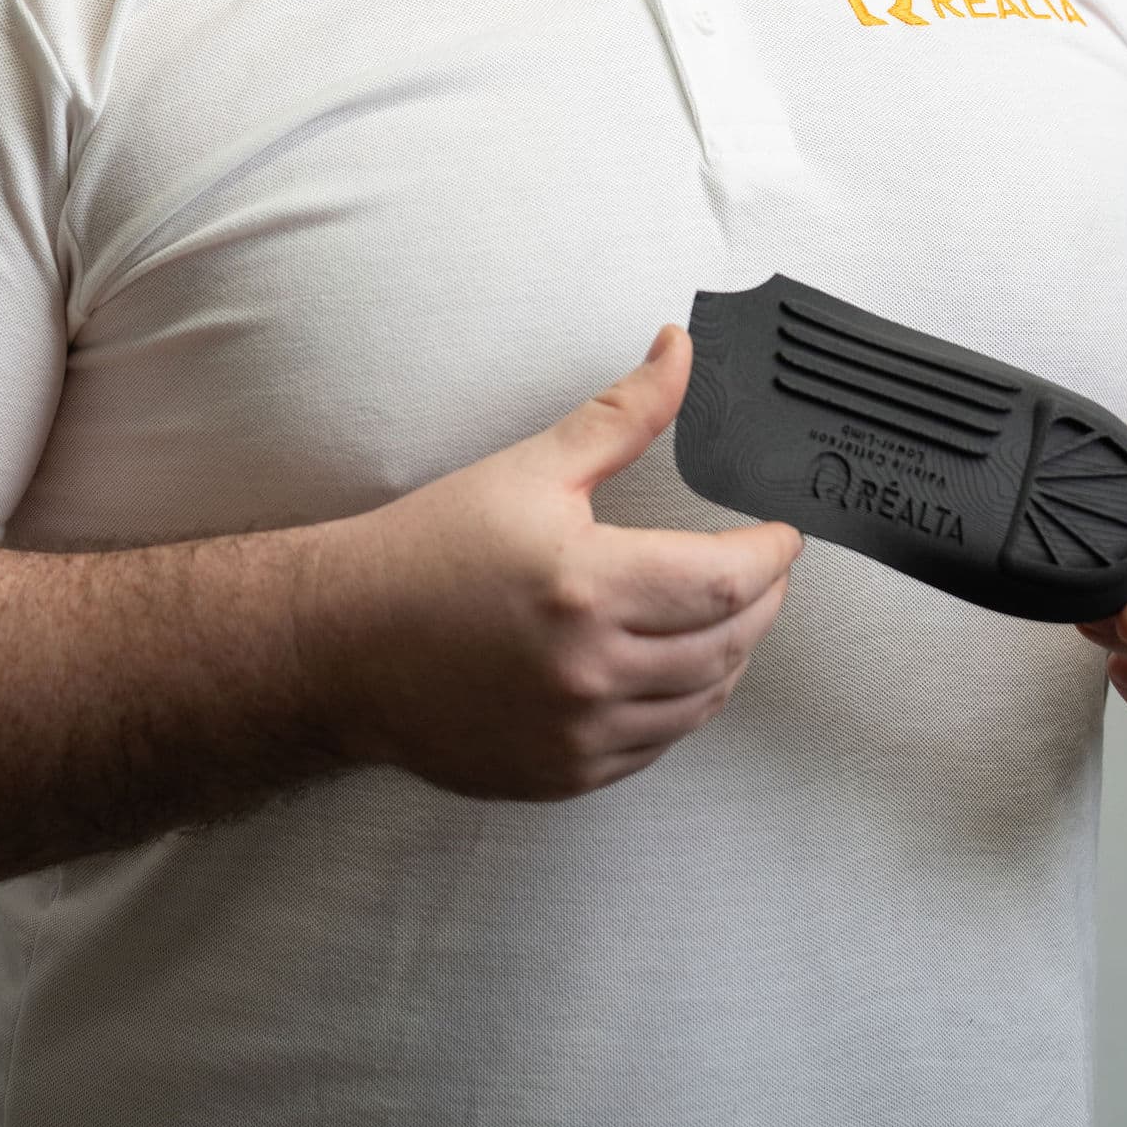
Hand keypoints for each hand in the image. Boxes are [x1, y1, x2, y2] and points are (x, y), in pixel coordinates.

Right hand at [310, 325, 801, 803]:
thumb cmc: (428, 550)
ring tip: (727, 614)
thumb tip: (680, 352)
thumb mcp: (530, 468)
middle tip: (763, 569)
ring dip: (732, 654)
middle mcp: (591, 670)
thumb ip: (622, 414)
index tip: (781, 536)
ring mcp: (580, 733)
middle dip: (762, 600)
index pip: (725, 579)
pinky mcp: (564, 774)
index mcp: (588, 585)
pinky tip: (674, 668)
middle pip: (729, 643)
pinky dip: (683, 704)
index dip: (770, 556)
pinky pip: (658, 743)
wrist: (345, 643)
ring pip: (703, 701)